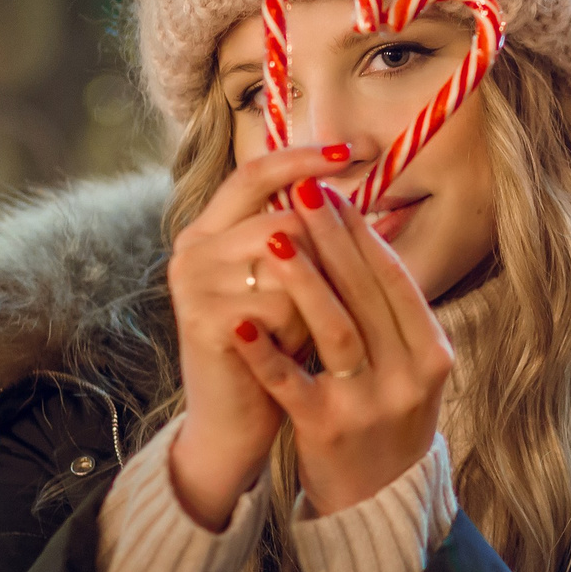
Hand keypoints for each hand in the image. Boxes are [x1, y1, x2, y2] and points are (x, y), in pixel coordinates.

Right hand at [163, 143, 349, 528]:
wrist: (235, 423)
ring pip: (286, 262)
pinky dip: (297, 330)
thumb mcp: (295, 287)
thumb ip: (318, 242)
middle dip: (323, 256)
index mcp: (211, 229)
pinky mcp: (202, 321)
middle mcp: (193, 247)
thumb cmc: (275, 350)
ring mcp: (193, 283)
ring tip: (305, 330)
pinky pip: (278, 307)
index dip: (305, 159)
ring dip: (312, 298)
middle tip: (333, 293)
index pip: (257, 173)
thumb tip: (377, 202)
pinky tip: (291, 351)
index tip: (357, 148)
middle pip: (282, 219)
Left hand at [232, 179, 453, 517]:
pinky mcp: (328, 432)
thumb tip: (357, 228)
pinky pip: (293, 384)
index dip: (360, 230)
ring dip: (304, 280)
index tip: (329, 188)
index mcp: (431, 352)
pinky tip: (240, 322)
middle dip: (331, 237)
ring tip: (274, 236)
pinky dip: (266, 353)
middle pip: (366, 293)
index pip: (394, 278)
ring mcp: (370, 405)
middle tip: (300, 190)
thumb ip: (390, 310)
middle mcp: (409, 376)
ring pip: (337, 331)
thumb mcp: (410, 366)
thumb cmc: (387, 417)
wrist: (380, 503)